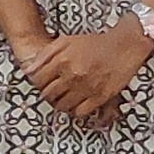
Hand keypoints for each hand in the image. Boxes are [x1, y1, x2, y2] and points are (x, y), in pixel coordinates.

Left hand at [22, 22, 150, 129]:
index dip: (37, 83)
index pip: (38, 81)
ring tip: (64, 98)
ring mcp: (86, 87)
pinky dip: (75, 110)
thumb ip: (44, 55)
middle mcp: (72, 76)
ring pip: (62, 106)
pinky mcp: (100, 97)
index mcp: (62, 61)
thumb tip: (28, 70)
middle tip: (52, 92)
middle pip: (48, 95)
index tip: (42, 83)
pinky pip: (80, 111)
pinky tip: (77, 103)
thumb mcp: (65, 41)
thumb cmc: (95, 43)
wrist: (124, 46)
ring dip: (60, 104)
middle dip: (47, 94)